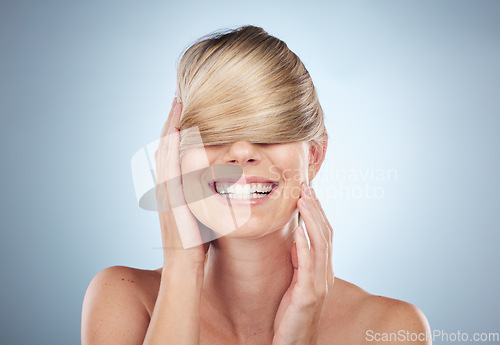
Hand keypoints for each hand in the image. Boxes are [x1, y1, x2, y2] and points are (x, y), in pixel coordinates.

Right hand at [155, 97, 209, 267]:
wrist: (184, 264)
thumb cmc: (196, 243)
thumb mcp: (200, 213)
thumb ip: (204, 196)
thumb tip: (217, 184)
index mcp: (173, 187)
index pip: (173, 152)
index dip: (176, 130)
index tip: (184, 110)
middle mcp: (166, 184)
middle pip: (166, 145)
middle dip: (171, 120)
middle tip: (178, 96)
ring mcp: (166, 189)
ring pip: (165, 150)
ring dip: (170, 125)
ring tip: (178, 103)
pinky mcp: (171, 195)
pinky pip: (170, 164)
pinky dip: (171, 145)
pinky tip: (177, 128)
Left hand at [272, 182, 333, 344]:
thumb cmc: (292, 317)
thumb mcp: (296, 284)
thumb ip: (300, 262)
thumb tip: (296, 239)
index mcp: (322, 271)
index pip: (324, 235)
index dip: (318, 212)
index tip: (308, 192)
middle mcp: (325, 275)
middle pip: (325, 235)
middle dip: (316, 209)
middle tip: (306, 186)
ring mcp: (318, 286)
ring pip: (320, 246)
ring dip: (312, 220)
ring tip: (304, 199)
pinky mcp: (307, 297)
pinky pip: (308, 268)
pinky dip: (305, 247)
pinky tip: (299, 232)